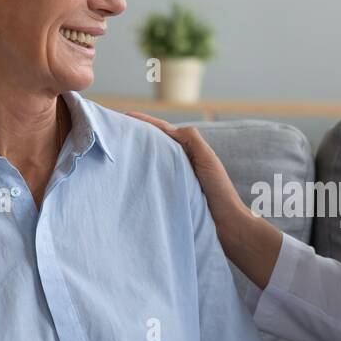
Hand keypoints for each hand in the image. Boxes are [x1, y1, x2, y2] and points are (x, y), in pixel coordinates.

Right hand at [125, 112, 244, 225]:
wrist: (227, 224)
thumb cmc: (219, 191)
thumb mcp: (207, 158)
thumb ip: (191, 139)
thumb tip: (169, 130)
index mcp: (189, 151)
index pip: (162, 131)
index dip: (144, 122)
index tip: (123, 116)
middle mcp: (180, 164)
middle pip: (154, 146)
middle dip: (136, 137)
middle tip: (113, 132)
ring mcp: (174, 181)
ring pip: (151, 164)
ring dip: (135, 157)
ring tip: (115, 150)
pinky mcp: (170, 197)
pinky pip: (151, 183)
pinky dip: (140, 177)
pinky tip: (127, 176)